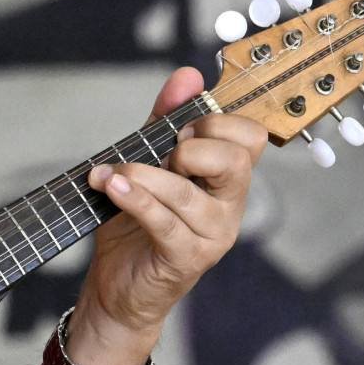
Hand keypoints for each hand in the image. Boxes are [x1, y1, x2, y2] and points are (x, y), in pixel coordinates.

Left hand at [71, 66, 267, 364]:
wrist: (117, 289)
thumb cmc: (136, 226)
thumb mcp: (149, 163)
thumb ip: (167, 120)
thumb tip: (188, 75)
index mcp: (227, 179)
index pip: (252, 137)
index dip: (220, 121)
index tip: (183, 127)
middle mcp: (229, 206)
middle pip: (237, 159)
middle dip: (195, 143)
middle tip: (165, 151)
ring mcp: (212, 236)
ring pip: (189, 191)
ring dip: (144, 174)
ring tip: (112, 172)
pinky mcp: (187, 259)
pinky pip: (165, 221)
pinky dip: (135, 198)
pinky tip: (111, 185)